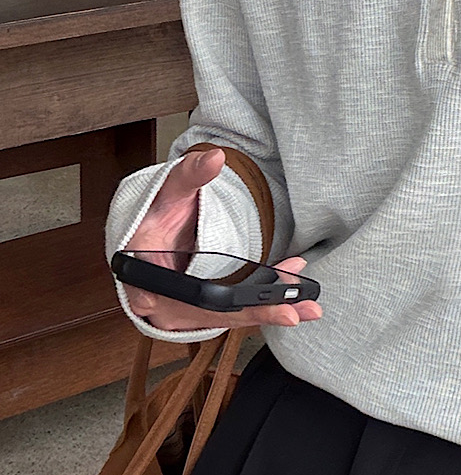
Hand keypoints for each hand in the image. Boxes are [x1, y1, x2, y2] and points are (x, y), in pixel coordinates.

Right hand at [122, 149, 321, 330]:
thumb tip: (214, 158)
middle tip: (295, 310)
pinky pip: (228, 313)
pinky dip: (258, 306)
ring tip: (304, 304)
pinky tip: (288, 298)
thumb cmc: (151, 217)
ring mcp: (177, 312)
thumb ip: (189, 174)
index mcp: (146, 279)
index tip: (256, 303)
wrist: (142, 235)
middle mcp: (160, 304)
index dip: (227, 306)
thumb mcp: (168, 192)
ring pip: (226, 317)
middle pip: (215, 314)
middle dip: (259, 311)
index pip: (192, 298)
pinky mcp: (194, 313)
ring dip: (266, 310)